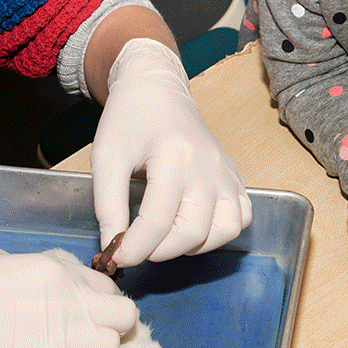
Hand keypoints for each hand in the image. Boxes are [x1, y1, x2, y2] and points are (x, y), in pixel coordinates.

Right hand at [0, 252, 136, 347]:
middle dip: (110, 333)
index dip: (102, 310)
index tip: (85, 322)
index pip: (110, 290)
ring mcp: (54, 335)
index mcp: (57, 269)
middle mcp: (65, 298)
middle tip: (84, 345)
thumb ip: (50, 283)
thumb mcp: (9, 268)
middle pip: (124, 318)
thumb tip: (75, 302)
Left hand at [91, 38, 251, 264]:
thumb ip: (108, 204)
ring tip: (164, 237)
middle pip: (192, 232)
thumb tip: (112, 247)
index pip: (157, 221)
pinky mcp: (235, 177)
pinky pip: (240, 218)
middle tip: (135, 246)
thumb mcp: (106, 157)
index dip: (133, 249)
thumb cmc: (129, 119)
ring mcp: (227, 172)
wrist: (157, 90)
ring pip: (223, 231)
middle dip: (158, 251)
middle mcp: (208, 166)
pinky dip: (219, 233)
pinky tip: (192, 225)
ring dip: (191, 245)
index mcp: (175, 157)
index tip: (115, 257)